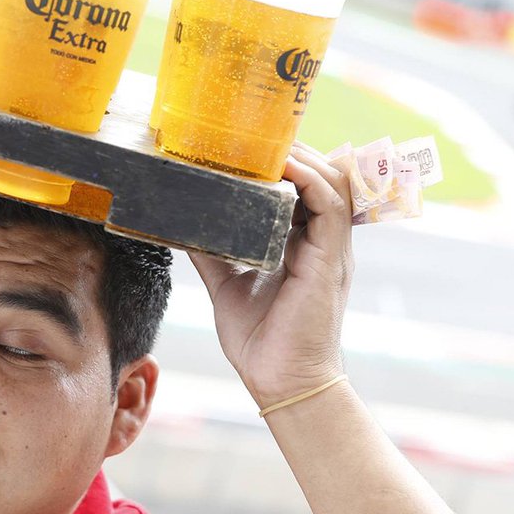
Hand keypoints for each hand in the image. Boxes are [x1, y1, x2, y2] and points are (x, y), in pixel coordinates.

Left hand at [188, 141, 353, 406]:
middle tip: (260, 132)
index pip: (306, 190)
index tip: (256, 144)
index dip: (288, 163)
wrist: (279, 381)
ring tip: (270, 141)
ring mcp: (330, 249)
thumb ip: (211, 250)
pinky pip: (330, 204)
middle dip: (297, 151)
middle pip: (324, 177)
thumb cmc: (259, 339)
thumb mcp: (227, 283)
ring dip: (304, 157)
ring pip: (333, 182)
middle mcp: (323, 242)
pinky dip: (309, 178)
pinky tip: (282, 165)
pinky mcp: (329, 259)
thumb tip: (181, 222)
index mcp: (305, 245)